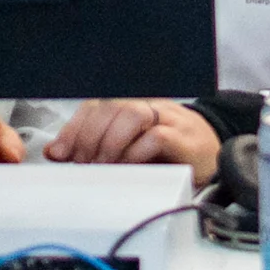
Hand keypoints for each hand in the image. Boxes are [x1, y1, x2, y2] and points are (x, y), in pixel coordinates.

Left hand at [44, 98, 221, 177]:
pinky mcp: (183, 138)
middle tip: (82, 163)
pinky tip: (129, 166)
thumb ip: (94, 144)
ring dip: (110, 142)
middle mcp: (148, 105)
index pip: (96, 105)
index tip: (60, 153)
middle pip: (110, 106)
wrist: (213, 153)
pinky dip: (136, 152)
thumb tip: (56, 152)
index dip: (74, 127)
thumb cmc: (168, 151)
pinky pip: (157, 137)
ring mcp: (168, 118)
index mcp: (132, 104)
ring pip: (131, 113)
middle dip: (88, 136)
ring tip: (103, 164)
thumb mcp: (128, 146)